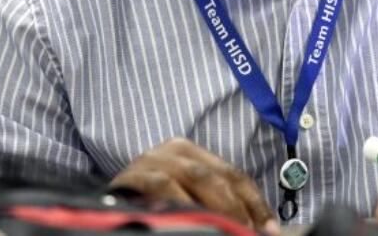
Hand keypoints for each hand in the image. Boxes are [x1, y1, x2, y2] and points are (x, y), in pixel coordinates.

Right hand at [109, 137, 276, 232]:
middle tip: (247, 232)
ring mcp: (153, 160)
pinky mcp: (134, 175)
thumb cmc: (151, 201)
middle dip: (237, 208)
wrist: (108, 203)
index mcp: (192, 152)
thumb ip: (214, 203)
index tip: (269, 230)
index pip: (234, 174)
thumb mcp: (187, 197)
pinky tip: (192, 220)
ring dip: (215, 208)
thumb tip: (256, 227)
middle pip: (216, 177)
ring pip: (195, 178)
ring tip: (227, 228)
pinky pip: (164, 187)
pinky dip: (183, 204)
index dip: (255, 202)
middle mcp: (174, 150)